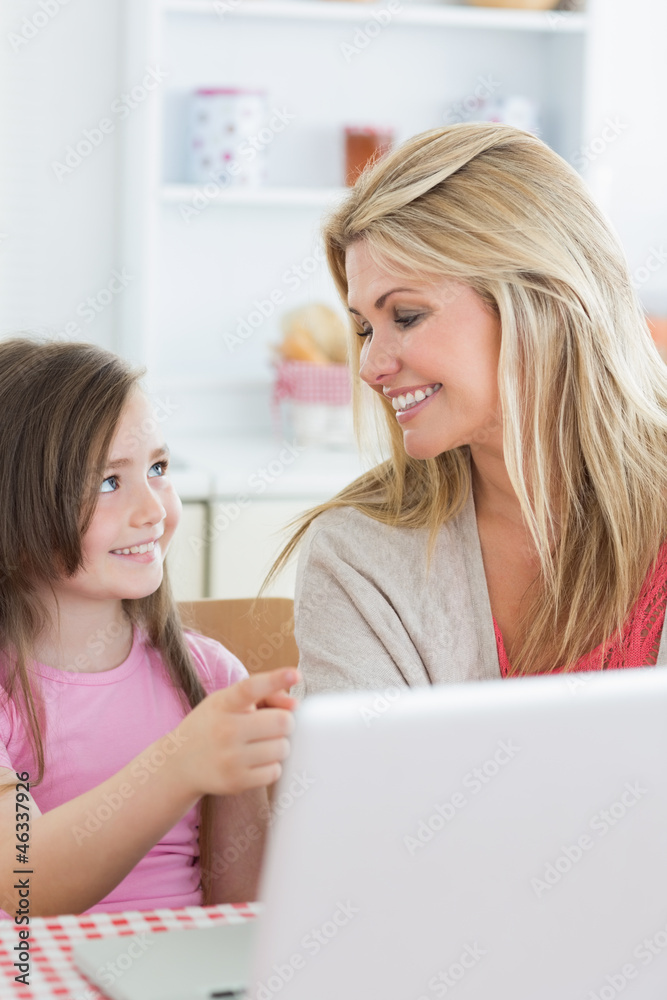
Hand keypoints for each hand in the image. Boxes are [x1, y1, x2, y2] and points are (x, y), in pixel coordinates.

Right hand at [168, 668, 300, 797]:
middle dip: (284, 722)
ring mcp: (230, 758)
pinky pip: (275, 771)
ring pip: (282, 748)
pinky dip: (271, 766)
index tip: (295, 673)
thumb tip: (295, 704)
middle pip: (282, 722)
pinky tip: (255, 761)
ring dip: (279, 745)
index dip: (275, 679)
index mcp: (223, 703)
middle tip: (272, 725)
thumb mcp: (228, 701)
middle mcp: (225, 730)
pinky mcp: (236, 781)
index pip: (251, 688)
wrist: (179, 764)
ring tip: (260, 743)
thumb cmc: (212, 726)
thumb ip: (264, 694)